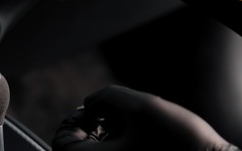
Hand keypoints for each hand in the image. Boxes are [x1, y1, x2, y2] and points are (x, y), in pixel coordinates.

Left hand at [52, 85, 237, 150]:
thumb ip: (108, 96)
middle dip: (94, 126)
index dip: (73, 122)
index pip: (61, 144)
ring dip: (110, 134)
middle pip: (79, 149)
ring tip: (135, 127)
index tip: (95, 113)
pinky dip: (123, 144)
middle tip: (116, 116)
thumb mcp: (142, 106)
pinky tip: (144, 138)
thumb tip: (90, 102)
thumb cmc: (180, 140)